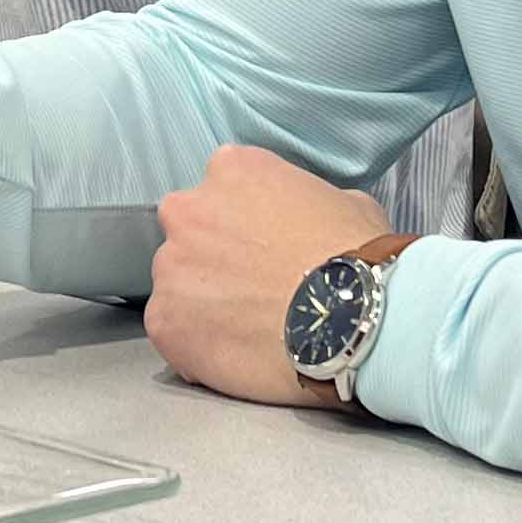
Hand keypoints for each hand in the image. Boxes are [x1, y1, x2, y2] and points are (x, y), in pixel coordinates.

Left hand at [145, 145, 393, 409]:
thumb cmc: (357, 259)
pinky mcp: (164, 321)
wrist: (352, 322)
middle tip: (253, 287)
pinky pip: (171, 331)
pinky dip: (195, 343)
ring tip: (248, 327)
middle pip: (190, 233)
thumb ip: (306, 199)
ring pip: (178, 283)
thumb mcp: (345, 202)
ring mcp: (171, 266)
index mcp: (232, 169)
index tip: (264, 247)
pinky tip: (235, 353)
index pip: (224, 189)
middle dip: (214, 256)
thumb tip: (307, 219)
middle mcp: (189, 210)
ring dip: (203, 301)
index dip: (244, 222)